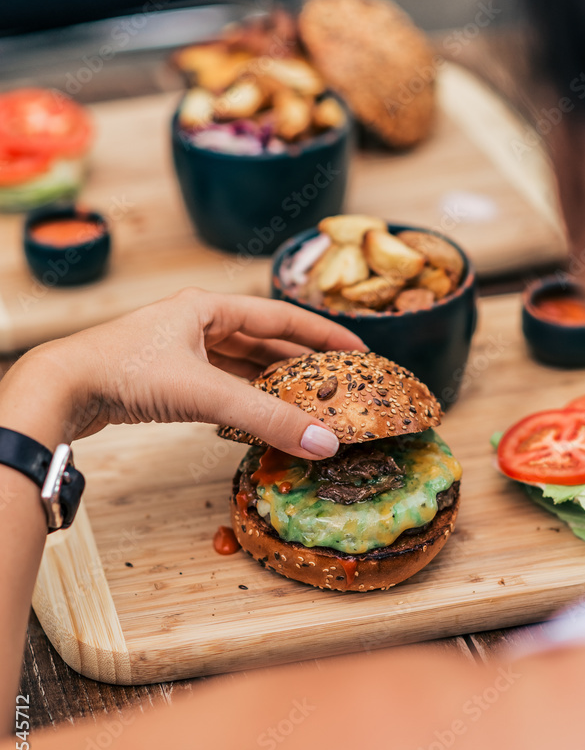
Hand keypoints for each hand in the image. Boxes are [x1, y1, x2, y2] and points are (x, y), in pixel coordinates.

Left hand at [0, 288, 365, 458]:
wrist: (63, 389)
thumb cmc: (125, 372)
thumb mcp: (205, 393)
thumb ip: (266, 419)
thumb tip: (323, 442)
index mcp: (208, 307)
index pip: (281, 317)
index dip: (321, 334)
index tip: (357, 350)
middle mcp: (197, 322)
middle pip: (263, 340)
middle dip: (300, 362)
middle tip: (337, 383)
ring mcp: (179, 350)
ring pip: (240, 364)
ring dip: (272, 383)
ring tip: (308, 402)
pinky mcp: (167, 377)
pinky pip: (220, 384)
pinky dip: (244, 399)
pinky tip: (261, 415)